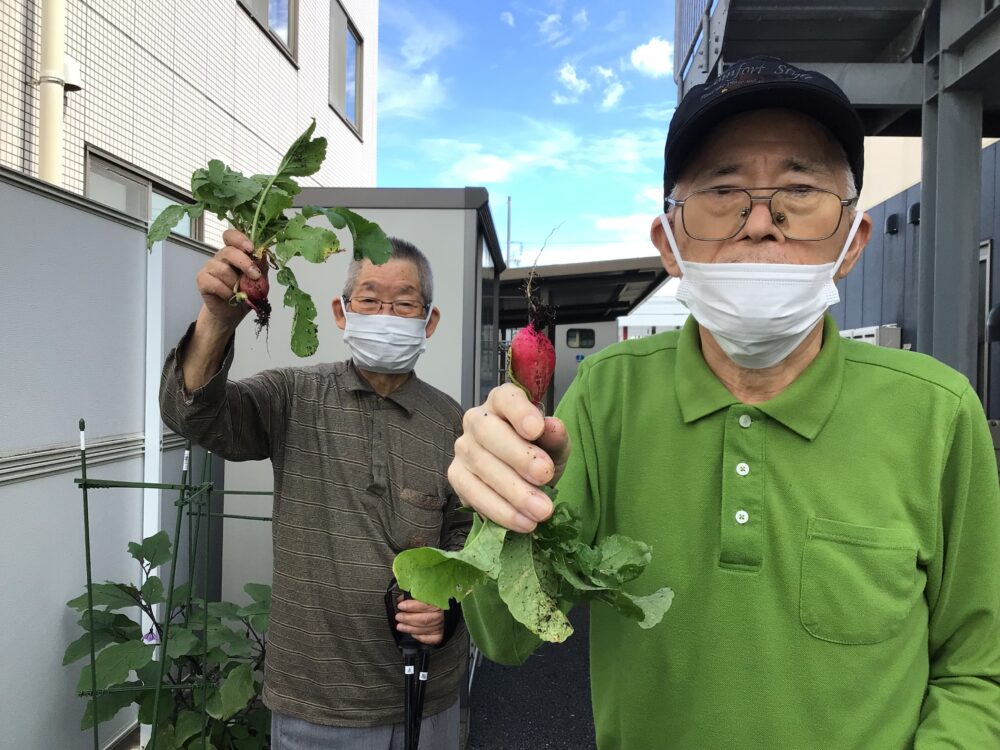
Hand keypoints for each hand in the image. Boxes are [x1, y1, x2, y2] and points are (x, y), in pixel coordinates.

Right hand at [195, 229, 263, 331]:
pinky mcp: (202, 279)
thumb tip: (263, 254)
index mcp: (235, 252)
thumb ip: (261, 266)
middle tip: (255, 275)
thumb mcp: (260, 279)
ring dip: (235, 284)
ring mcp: (210, 267)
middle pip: (229, 251)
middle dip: (244, 263)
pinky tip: (230, 297)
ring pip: (223, 270)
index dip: (239, 239)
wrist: (233, 312)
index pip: (231, 236)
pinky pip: (215, 283)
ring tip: (240, 293)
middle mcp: (221, 256)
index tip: (251, 249)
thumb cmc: (246, 292)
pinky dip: (226, 292)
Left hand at [395, 598, 444, 645]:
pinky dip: (420, 637)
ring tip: (400, 626)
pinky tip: (412, 634)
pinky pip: (430, 638)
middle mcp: (441, 615)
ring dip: (410, 628)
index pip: (424, 605)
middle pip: (424, 619)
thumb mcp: (426, 594)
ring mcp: (442, 626)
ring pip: (425, 629)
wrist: (448, 610)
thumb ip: (414, 596)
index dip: (411, 606)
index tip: (401, 606)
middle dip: (408, 618)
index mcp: (438, 602)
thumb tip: (401, 599)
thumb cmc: (435, 601)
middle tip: (398, 617)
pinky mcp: (441, 635)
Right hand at [448, 383, 570, 532]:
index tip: (537, 429)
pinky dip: (500, 511)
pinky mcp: (456, 477)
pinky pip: (473, 494)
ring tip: (541, 510)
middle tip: (545, 475)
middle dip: (518, 457)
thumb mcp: (555, 446)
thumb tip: (554, 427)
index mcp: (502, 402)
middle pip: (488, 432)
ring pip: (482, 466)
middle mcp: (476, 420)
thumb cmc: (538, 454)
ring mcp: (463, 448)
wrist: (523, 481)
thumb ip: (555, 437)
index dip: (520, 412)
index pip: (506, 398)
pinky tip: (523, 521)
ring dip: (514, 492)